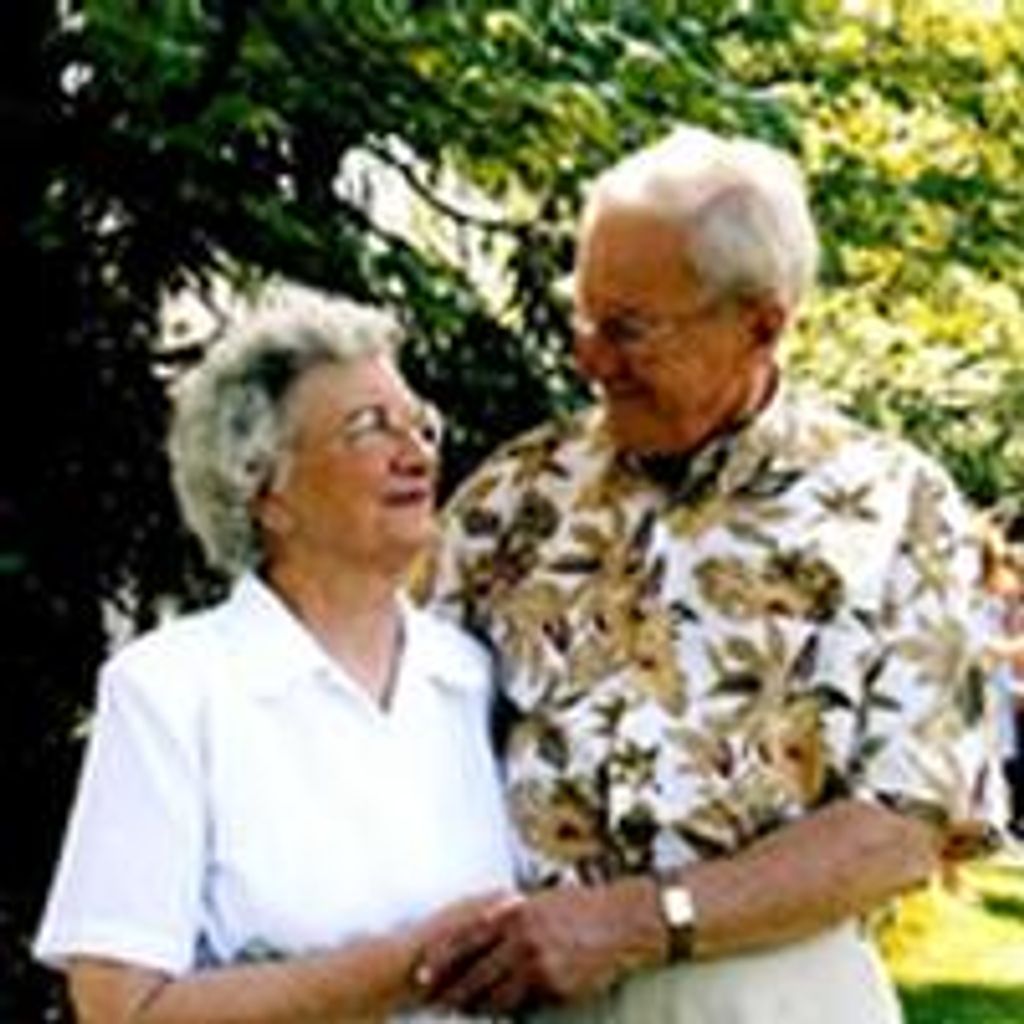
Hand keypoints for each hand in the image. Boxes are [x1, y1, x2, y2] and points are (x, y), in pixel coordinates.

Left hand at [415, 878, 662, 1014]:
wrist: (623, 921)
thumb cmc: (583, 906)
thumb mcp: (543, 900)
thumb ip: (513, 912)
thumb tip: (485, 920)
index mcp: (516, 913)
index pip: (468, 938)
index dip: (441, 958)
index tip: (421, 972)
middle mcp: (523, 938)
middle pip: (476, 972)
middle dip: (451, 990)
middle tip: (431, 1003)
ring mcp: (539, 964)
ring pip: (497, 995)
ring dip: (477, 1006)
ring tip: (461, 1014)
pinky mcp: (556, 987)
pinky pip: (525, 1004)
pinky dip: (508, 1011)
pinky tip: (498, 1015)